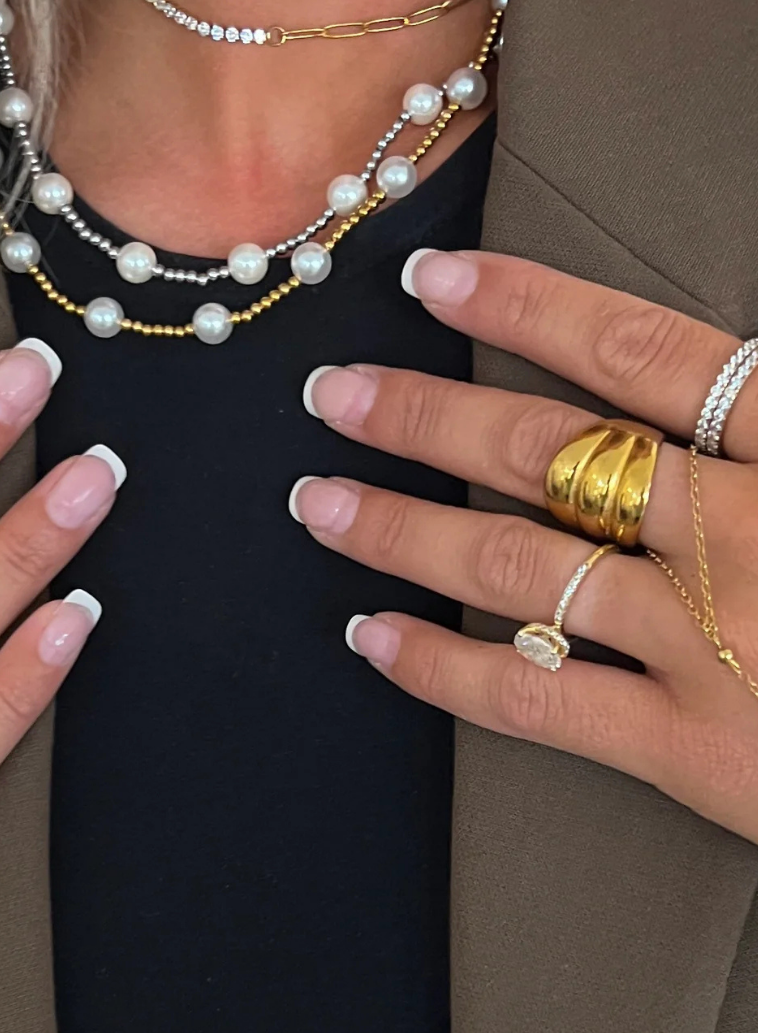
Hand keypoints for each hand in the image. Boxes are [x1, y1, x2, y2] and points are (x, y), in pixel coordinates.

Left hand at [292, 250, 757, 842]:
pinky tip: (370, 637)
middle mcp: (750, 534)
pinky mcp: (700, 755)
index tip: (437, 276)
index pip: (646, 353)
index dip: (527, 304)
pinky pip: (539, 702)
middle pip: (552, 453)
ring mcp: (716, 645)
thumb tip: (711, 374)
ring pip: (520, 567)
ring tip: (319, 502)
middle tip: (332, 392)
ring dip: (402, 529)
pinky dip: (442, 669)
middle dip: (425, 416)